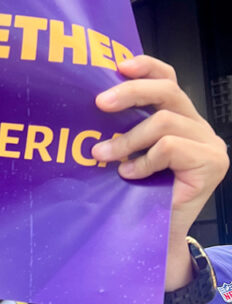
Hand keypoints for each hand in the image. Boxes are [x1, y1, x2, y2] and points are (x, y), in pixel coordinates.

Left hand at [92, 56, 228, 240]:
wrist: (154, 237)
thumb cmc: (135, 195)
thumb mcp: (126, 153)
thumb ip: (123, 127)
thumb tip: (91, 103)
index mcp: (178, 117)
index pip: (167, 79)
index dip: (145, 67)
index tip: (118, 65)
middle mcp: (198, 126)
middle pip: (167, 90)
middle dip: (130, 92)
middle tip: (99, 104)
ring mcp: (209, 143)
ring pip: (163, 122)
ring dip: (126, 139)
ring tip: (103, 155)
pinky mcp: (212, 162)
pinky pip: (169, 146)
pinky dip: (143, 160)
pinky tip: (130, 175)